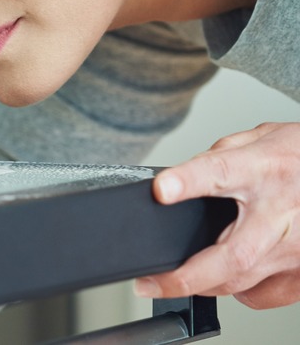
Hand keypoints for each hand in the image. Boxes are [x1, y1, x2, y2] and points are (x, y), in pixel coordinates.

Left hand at [136, 122, 299, 308]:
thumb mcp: (262, 138)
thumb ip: (220, 157)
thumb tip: (181, 178)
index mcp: (263, 170)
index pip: (220, 173)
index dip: (186, 183)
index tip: (161, 191)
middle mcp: (281, 212)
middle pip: (233, 255)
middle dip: (186, 276)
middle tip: (148, 284)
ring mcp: (296, 248)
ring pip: (244, 283)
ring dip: (204, 285)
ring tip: (176, 280)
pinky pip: (264, 295)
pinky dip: (240, 291)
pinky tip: (229, 278)